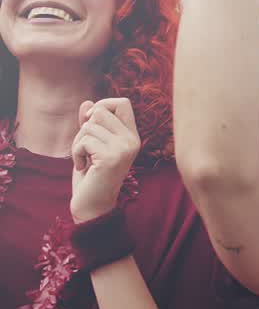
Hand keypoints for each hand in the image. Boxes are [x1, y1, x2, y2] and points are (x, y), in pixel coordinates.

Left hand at [70, 99, 140, 223]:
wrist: (93, 205)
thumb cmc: (91, 175)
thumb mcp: (91, 145)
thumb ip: (91, 125)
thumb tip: (87, 103)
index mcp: (132, 136)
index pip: (123, 103)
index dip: (103, 104)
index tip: (90, 120)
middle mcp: (132, 140)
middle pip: (102, 111)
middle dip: (85, 127)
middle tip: (85, 148)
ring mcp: (124, 149)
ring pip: (90, 126)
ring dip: (78, 143)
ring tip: (84, 159)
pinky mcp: (111, 157)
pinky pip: (84, 141)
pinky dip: (76, 153)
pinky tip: (83, 167)